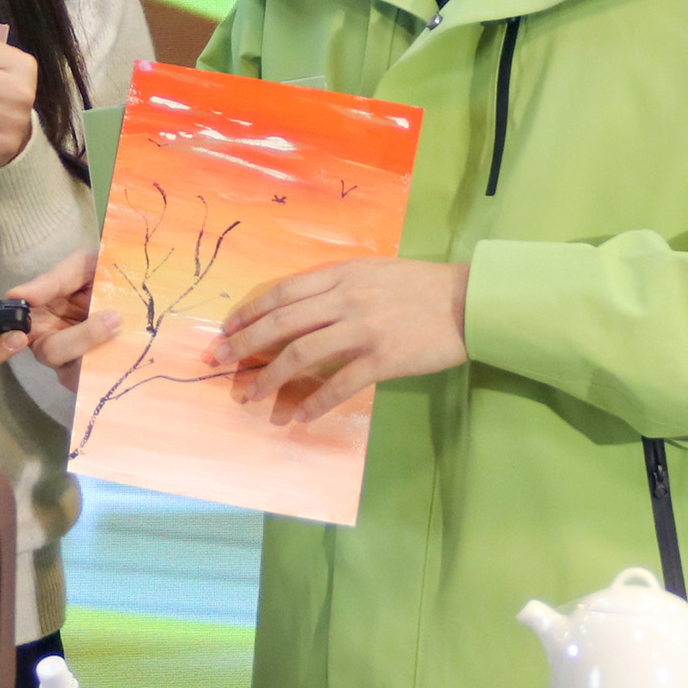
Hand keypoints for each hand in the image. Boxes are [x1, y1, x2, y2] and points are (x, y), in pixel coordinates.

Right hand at [0, 247, 124, 394]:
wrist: (141, 286)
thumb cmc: (103, 274)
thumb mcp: (81, 267)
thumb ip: (51, 280)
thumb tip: (16, 296)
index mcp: (36, 318)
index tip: (18, 336)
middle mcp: (50, 343)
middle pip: (48, 354)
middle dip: (79, 339)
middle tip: (113, 320)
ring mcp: (75, 362)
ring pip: (75, 370)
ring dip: (101, 348)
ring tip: (123, 323)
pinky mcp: (98, 376)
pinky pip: (97, 380)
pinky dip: (110, 366)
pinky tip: (126, 346)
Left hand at [209, 257, 469, 424]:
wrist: (469, 301)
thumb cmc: (421, 287)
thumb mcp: (374, 272)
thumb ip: (338, 286)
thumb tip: (299, 306)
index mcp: (341, 276)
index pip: (282, 293)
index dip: (249, 312)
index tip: (226, 330)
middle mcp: (346, 299)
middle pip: (281, 323)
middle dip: (244, 344)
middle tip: (218, 362)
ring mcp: (364, 329)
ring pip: (302, 354)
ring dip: (271, 378)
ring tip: (251, 397)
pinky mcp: (384, 358)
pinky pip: (340, 384)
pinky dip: (316, 401)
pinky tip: (299, 416)